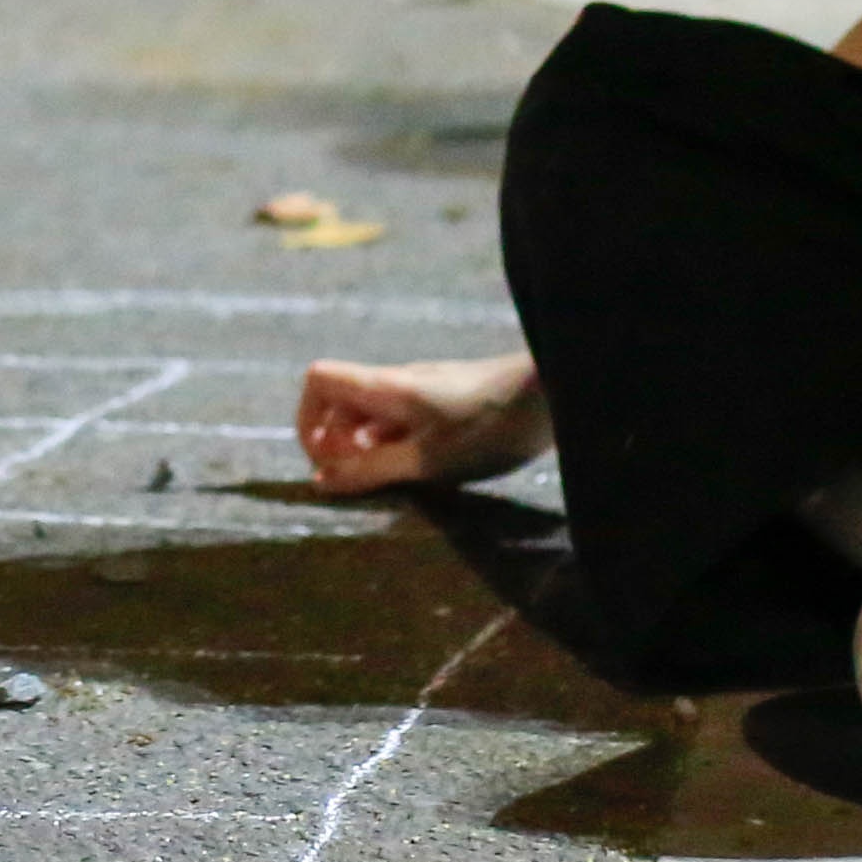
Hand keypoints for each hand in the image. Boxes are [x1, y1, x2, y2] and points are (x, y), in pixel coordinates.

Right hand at [296, 351, 546, 495]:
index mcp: (386, 386)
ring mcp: (422, 389)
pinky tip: (428, 470)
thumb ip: (372, 470)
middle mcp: (397, 381)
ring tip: (399, 481)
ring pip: (374, 415)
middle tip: (363, 481)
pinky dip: (399, 445)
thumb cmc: (490, 426)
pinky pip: (402, 419)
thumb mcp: (427, 460)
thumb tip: (321, 480)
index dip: (309, 421)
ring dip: (371, 449)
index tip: (326, 463)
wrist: (553, 395)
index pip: (319, 380)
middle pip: (342, 402)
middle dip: (339, 444)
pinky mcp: (446, 400)